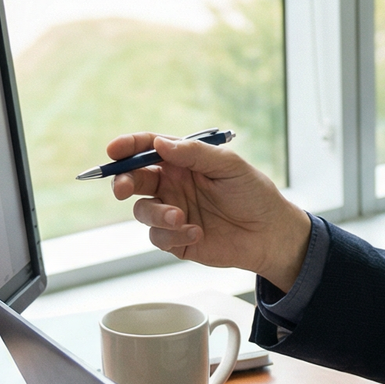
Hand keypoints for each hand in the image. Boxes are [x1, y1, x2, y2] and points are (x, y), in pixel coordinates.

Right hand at [108, 132, 311, 288]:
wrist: (270, 234)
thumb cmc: (253, 194)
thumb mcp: (229, 166)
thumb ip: (195, 153)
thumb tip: (160, 144)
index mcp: (183, 161)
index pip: (148, 148)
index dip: (128, 147)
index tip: (114, 150)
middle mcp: (173, 185)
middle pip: (134, 179)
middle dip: (123, 182)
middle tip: (124, 189)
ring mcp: (172, 211)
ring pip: (142, 210)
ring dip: (156, 214)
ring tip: (181, 217)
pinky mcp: (176, 239)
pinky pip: (158, 236)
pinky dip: (172, 235)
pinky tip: (197, 233)